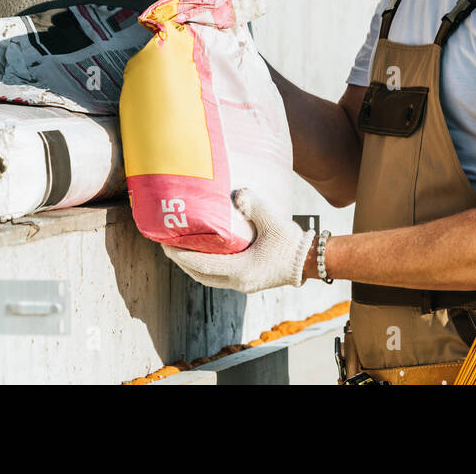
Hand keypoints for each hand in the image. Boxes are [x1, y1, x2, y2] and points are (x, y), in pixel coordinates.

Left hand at [162, 189, 315, 293]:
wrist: (310, 261)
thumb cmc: (291, 243)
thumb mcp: (272, 219)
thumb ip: (253, 204)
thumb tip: (238, 192)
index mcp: (240, 271)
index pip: (201, 265)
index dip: (181, 255)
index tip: (165, 245)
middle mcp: (237, 282)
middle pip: (200, 275)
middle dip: (182, 261)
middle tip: (167, 245)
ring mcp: (243, 284)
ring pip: (208, 279)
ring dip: (192, 266)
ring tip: (181, 249)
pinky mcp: (248, 282)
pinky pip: (219, 277)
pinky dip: (206, 267)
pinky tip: (204, 253)